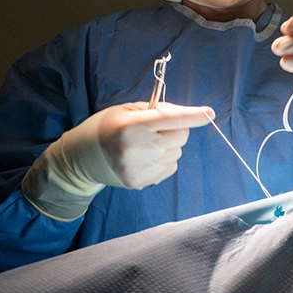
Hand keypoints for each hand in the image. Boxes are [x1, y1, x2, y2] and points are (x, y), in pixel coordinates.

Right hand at [91, 102, 214, 188]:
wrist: (83, 157)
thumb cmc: (108, 127)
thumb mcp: (127, 110)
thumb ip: (157, 110)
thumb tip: (185, 115)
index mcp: (130, 126)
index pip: (169, 119)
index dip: (192, 116)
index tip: (209, 113)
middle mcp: (133, 149)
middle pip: (180, 137)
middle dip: (177, 129)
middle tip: (160, 128)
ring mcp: (136, 169)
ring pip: (176, 153)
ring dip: (169, 146)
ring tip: (147, 144)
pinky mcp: (138, 182)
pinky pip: (169, 168)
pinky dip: (164, 160)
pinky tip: (146, 157)